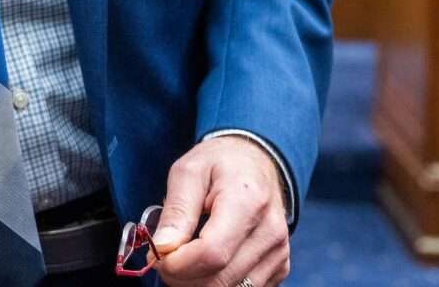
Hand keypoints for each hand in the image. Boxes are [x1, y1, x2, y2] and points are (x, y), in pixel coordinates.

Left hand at [150, 135, 288, 286]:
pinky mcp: (280, 266)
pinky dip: (218, 283)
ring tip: (182, 261)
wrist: (256, 163)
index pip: (212, 253)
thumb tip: (163, 247)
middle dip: (182, 278)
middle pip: (220, 279)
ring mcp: (279, 252)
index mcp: (247, 201)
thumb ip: (176, 210)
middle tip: (164, 260)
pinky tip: (205, 264)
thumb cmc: (219, 164)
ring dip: (198, 284)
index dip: (178, 264)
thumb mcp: (188, 172)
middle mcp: (270, 231)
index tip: (157, 256)